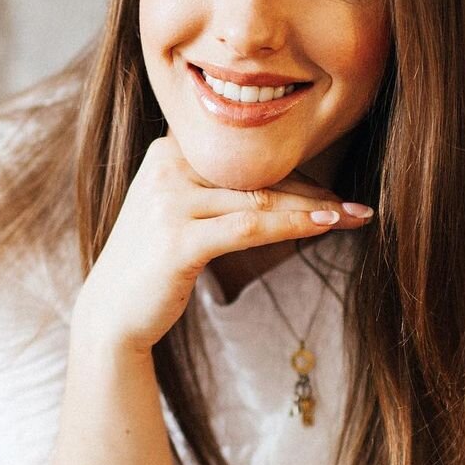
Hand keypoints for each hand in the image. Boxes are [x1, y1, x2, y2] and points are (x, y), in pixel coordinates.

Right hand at [75, 135, 372, 351]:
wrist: (110, 314)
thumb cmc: (153, 266)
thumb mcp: (178, 212)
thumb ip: (214, 190)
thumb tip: (284, 186)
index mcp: (167, 150)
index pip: (244, 155)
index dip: (293, 169)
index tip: (332, 187)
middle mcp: (165, 166)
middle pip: (256, 172)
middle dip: (312, 189)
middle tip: (354, 203)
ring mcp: (168, 201)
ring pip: (259, 198)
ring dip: (313, 208)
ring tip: (352, 216)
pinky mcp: (177, 240)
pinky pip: (249, 227)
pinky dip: (291, 226)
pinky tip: (324, 227)